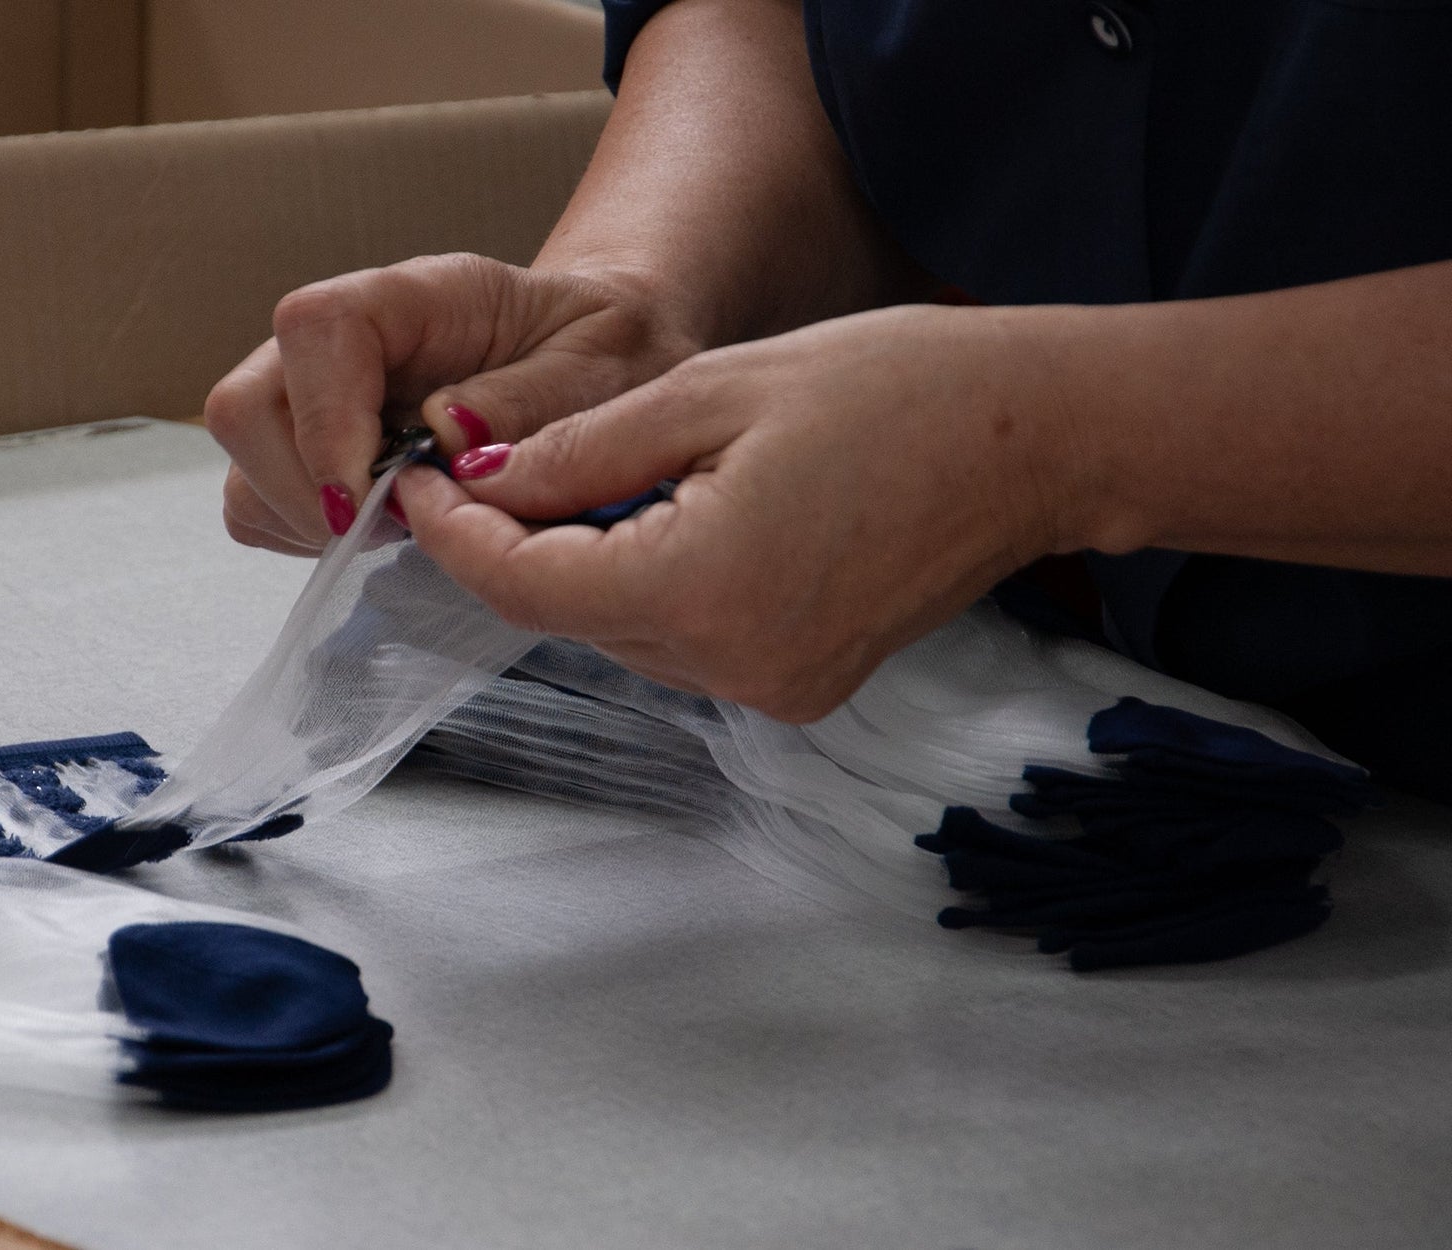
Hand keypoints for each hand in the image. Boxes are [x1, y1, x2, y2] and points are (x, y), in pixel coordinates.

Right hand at [202, 253, 699, 553]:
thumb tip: (442, 434)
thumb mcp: (605, 369)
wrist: (598, 354)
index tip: (375, 500)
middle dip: (307, 492)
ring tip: (396, 523)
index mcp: (417, 296)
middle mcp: (347, 336)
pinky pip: (256, 497)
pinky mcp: (310, 441)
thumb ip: (529, 401)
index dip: (325, 422)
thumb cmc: (605, 352)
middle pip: (246, 405)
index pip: (315, 328)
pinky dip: (300, 530)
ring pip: (242, 459)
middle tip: (396, 526)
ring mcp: (315, 388)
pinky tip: (377, 525)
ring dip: (302, 515)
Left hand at [395, 304, 1078, 721]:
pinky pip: (682, 641)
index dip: (456, 537)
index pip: (526, 584)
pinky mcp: (801, 685)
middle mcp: (732, 666)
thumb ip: (579, 451)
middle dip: (517, 542)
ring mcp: (772, 688)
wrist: (1036, 438)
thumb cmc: (890, 389)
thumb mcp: (708, 391)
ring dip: (585, 562)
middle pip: (568, 614)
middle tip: (484, 467)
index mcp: (701, 590)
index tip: (415, 485)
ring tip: (597, 476)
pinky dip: (650, 584)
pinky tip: (673, 515)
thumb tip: (482, 483)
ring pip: (620, 631)